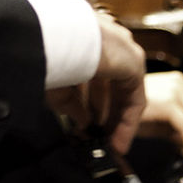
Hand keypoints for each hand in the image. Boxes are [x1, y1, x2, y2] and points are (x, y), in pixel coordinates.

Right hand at [49, 10, 145, 153]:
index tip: (83, 124)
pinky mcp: (133, 62)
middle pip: (111, 84)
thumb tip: (84, 122)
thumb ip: (71, 105)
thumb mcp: (56, 85)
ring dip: (117, 119)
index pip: (92, 74)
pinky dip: (128, 121)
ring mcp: (123, 49)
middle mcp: (107, 41)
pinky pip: (135, 96)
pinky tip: (119, 143)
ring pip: (125, 91)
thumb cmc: (46, 54)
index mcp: (86, 40)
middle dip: (104, 112)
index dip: (87, 102)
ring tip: (110, 145)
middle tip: (98, 137)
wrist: (56, 37)